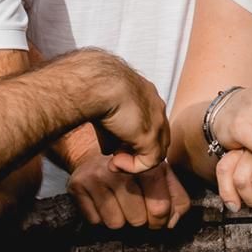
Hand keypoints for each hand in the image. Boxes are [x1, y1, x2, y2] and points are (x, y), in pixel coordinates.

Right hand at [70, 154, 191, 230]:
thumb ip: (176, 198)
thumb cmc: (133, 170)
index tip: (157, 217)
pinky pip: (95, 221)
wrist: (96, 153)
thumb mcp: (160, 177)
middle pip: (137, 220)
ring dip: (120, 220)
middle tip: (136, 209)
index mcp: (146, 166)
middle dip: (140, 221)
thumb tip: (172, 222)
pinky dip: (101, 218)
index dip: (161, 221)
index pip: (160, 208)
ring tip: (119, 204)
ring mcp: (97, 177)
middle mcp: (121, 170)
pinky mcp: (78, 186)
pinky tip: (103, 202)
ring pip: (116, 224)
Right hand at [76, 49, 169, 173]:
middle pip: (156, 137)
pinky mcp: (151, 135)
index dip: (133, 138)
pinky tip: (115, 163)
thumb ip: (111, 132)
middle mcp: (156, 106)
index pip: (149, 122)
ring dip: (134, 161)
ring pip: (155, 151)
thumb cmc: (94, 90)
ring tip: (114, 163)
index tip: (115, 145)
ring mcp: (157, 121)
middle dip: (136, 150)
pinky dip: (133, 167)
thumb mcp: (104, 111)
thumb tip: (109, 150)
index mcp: (146, 95)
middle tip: (115, 156)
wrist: (97, 83)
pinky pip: (150, 161)